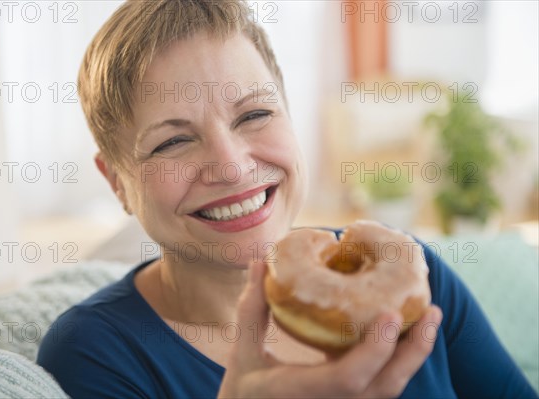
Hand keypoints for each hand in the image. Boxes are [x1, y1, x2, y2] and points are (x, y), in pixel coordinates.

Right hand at [217, 261, 442, 397]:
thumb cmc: (244, 391)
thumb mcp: (242, 352)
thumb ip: (252, 309)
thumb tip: (261, 262)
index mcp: (300, 393)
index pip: (347, 379)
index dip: (374, 351)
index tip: (391, 314)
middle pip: (384, 388)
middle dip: (412, 350)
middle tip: (431, 310)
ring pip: (390, 390)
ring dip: (413, 355)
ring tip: (428, 317)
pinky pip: (382, 387)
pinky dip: (399, 361)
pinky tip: (405, 333)